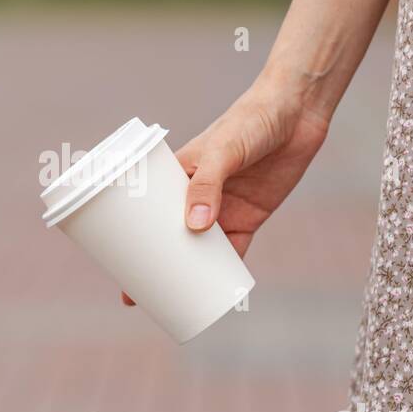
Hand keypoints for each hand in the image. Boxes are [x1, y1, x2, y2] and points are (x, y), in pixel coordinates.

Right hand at [121, 72, 329, 304]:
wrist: (297, 111)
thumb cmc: (251, 119)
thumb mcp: (224, 149)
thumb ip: (209, 184)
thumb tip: (195, 228)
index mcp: (177, 176)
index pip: (146, 211)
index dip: (130, 239)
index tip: (115, 265)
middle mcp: (196, 195)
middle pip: (168, 237)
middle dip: (152, 266)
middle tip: (134, 296)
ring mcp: (223, 208)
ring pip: (199, 250)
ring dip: (187, 274)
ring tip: (170, 300)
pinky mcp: (251, 216)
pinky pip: (234, 251)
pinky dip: (225, 272)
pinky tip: (215, 292)